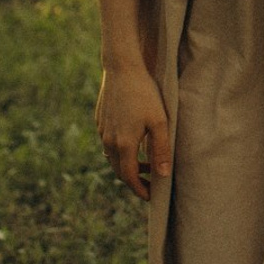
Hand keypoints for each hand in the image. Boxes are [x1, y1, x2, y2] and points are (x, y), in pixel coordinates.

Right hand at [95, 62, 170, 199]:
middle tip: (150, 182)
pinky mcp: (100, 121)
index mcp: (123, 144)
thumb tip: (163, 175)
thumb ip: (161, 149)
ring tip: (145, 162)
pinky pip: (109, 143)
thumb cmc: (144, 93)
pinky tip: (134, 141)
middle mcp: (109, 141)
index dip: (140, 189)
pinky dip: (121, 150)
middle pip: (119, 170)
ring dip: (127, 164)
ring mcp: (102, 131)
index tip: (151, 195)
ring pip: (113, 157)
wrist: (121, 68)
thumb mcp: (159, 121)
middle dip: (134, 180)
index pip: (129, 177)